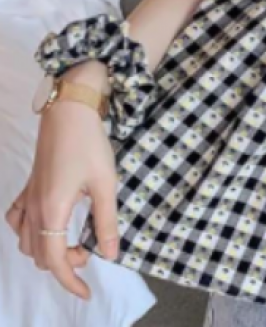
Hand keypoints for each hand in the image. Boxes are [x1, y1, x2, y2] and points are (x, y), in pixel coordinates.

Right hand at [4, 99, 119, 299]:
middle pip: (40, 255)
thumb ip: (106, 221)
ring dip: (47, 251)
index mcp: (52, 213)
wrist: (70, 112)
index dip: (70, 282)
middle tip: (90, 251)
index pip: (56, 262)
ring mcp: (27, 197)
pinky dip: (27, 232)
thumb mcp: (106, 184)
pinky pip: (15, 220)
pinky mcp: (27, 186)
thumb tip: (111, 255)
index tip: (86, 292)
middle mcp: (34, 210)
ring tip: (74, 241)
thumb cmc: (90, 145)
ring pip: (25, 242)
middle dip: (64, 264)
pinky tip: (46, 226)